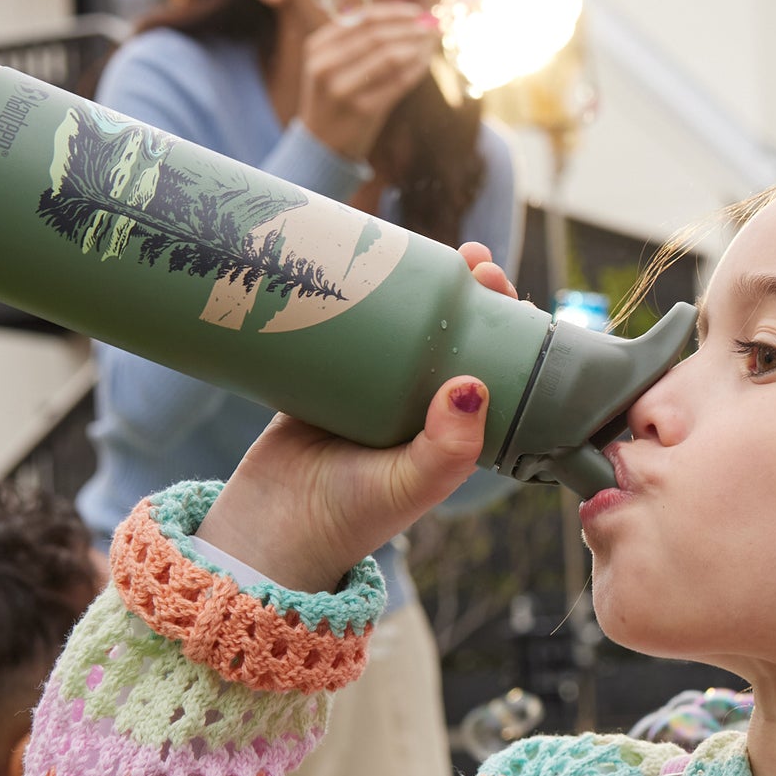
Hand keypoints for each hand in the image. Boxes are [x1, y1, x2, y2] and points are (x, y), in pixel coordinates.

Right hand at [197, 244, 515, 591]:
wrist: (268, 528)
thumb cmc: (349, 517)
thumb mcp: (409, 486)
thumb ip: (447, 450)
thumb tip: (473, 386)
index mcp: (451, 429)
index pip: (494, 369)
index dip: (506, 330)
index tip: (507, 293)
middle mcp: (416, 405)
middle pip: (451, 334)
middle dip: (467, 293)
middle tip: (473, 261)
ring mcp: (369, 386)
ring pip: (402, 324)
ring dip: (418, 283)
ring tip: (429, 247)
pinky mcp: (322, 373)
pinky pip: (346, 324)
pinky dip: (359, 292)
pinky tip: (365, 257)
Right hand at [295, 3, 442, 161]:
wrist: (321, 145)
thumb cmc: (334, 98)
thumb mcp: (331, 65)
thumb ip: (356, 40)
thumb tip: (402, 17)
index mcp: (317, 47)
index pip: (362, 19)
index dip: (394, 13)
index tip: (417, 12)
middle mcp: (326, 65)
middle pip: (378, 36)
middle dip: (410, 28)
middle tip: (433, 25)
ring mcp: (343, 89)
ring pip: (390, 57)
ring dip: (416, 46)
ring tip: (432, 42)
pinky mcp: (362, 110)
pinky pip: (398, 82)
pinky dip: (415, 69)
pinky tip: (426, 62)